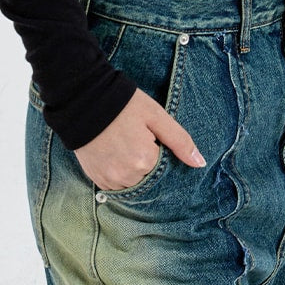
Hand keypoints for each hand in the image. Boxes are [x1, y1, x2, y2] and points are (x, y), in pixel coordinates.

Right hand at [73, 86, 206, 191]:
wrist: (84, 100)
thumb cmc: (124, 104)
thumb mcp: (156, 116)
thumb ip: (180, 141)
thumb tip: (200, 163)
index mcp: (145, 160)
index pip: (164, 167)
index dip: (159, 150)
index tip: (149, 136)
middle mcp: (127, 176)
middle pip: (148, 177)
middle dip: (146, 161)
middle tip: (135, 136)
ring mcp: (110, 180)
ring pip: (133, 182)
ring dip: (133, 169)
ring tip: (124, 142)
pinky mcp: (97, 179)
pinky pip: (116, 184)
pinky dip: (118, 172)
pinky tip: (114, 152)